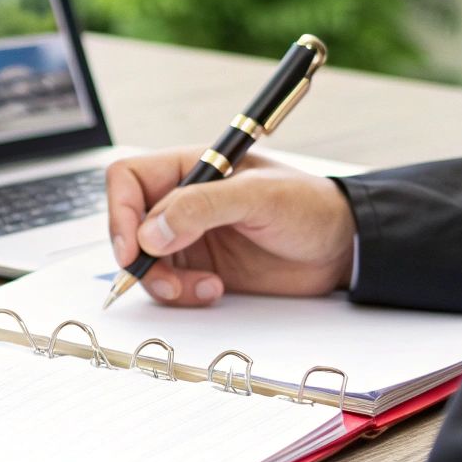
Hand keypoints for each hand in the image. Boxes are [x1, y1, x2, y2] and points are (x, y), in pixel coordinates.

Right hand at [105, 147, 356, 305]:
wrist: (342, 249)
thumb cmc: (310, 207)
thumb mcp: (259, 196)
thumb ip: (202, 207)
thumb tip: (149, 233)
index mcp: (191, 168)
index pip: (128, 179)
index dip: (120, 211)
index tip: (133, 247)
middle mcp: (181, 201)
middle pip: (127, 225)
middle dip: (139, 256)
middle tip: (163, 277)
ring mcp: (188, 237)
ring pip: (144, 261)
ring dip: (163, 281)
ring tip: (201, 287)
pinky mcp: (200, 268)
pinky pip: (168, 285)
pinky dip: (181, 294)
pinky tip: (214, 289)